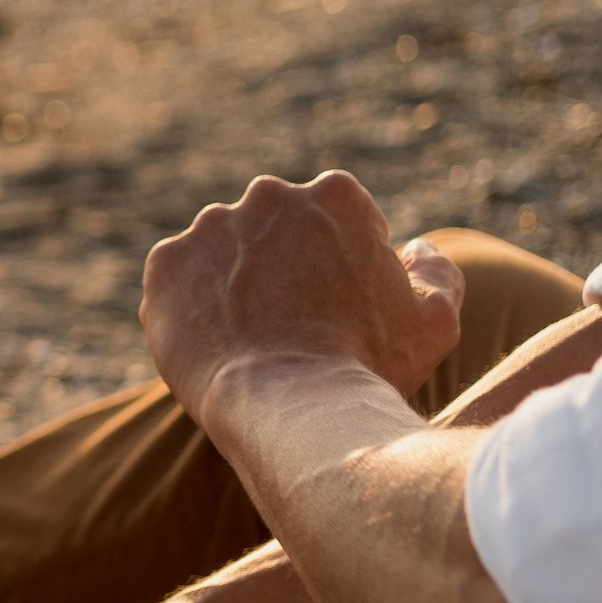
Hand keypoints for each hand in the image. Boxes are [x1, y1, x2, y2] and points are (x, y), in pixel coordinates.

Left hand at [140, 172, 461, 428]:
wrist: (291, 407)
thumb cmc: (370, 366)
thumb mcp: (435, 319)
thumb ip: (437, 271)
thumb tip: (416, 247)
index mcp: (335, 194)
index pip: (334, 220)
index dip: (337, 266)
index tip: (335, 305)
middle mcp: (269, 196)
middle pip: (273, 231)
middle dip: (279, 266)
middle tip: (288, 323)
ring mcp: (210, 227)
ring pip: (222, 254)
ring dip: (231, 284)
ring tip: (249, 338)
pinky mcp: (164, 264)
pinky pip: (176, 282)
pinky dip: (188, 307)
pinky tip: (214, 343)